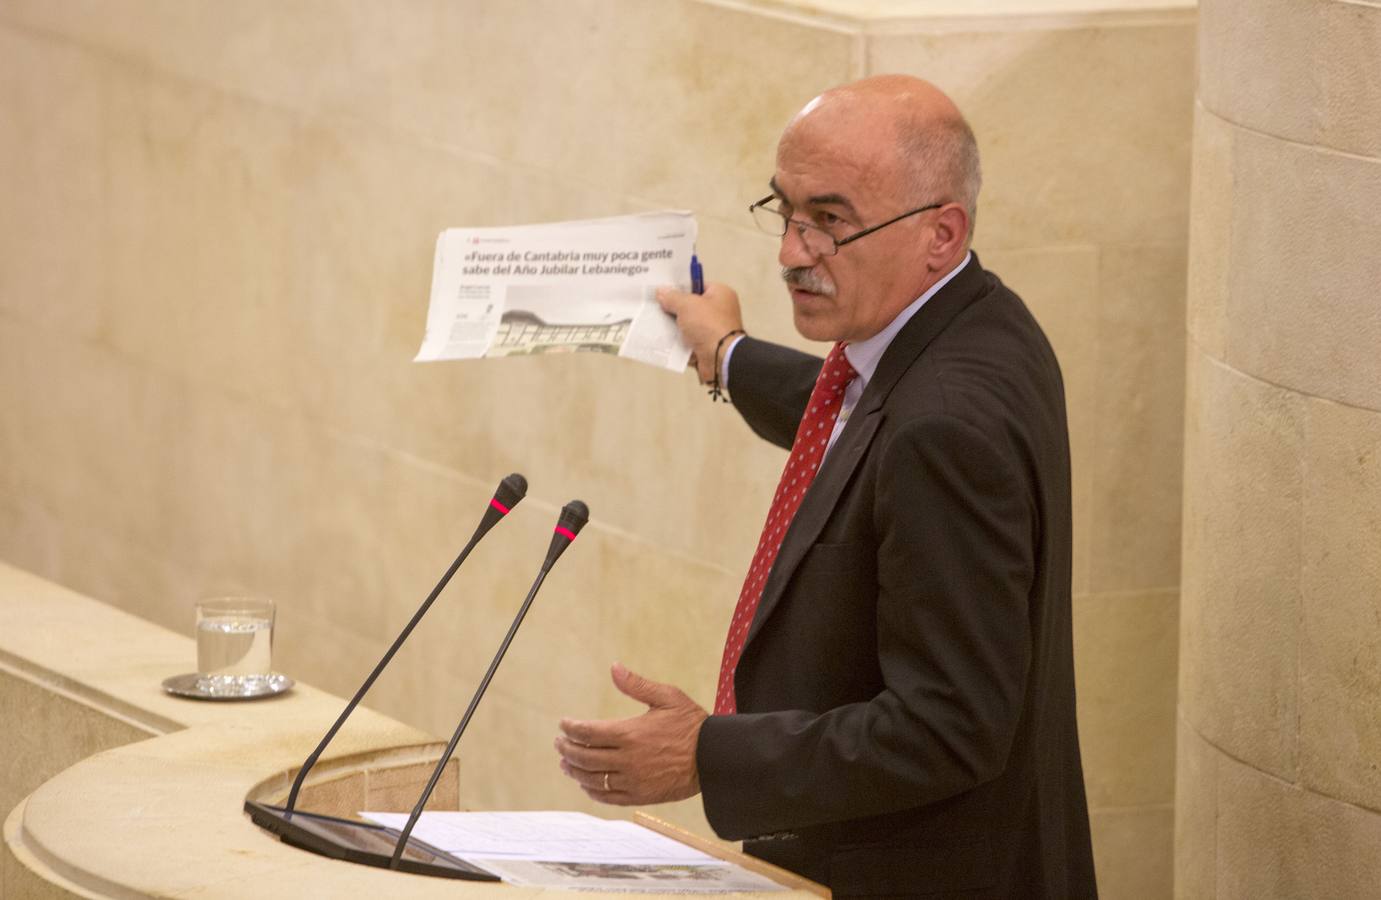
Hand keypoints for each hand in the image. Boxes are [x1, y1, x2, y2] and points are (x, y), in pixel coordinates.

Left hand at [555, 663, 707, 805]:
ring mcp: (632, 780)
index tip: (563, 724)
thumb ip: (636, 684)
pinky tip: (586, 784)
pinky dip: (592, 790)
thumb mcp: (667, 697)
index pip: (587, 732)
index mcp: (629, 733)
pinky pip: (607, 797)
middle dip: (566, 749)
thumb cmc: (692, 724)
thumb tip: (614, 667)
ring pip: (592, 778)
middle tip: (559, 743)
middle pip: (583, 757)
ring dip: (574, 771)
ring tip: (565, 764)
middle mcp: (626, 759)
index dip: (570, 728)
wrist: (714, 758)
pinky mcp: (639, 796)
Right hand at [656, 282, 743, 383]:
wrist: (720, 358)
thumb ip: (672, 297)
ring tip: (653, 322)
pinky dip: (676, 342)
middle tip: (655, 306)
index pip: (697, 285)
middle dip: (673, 308)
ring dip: (673, 326)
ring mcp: (712, 330)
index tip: (663, 288)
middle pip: (690, 306)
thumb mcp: (687, 304)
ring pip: (686, 325)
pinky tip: (660, 338)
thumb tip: (662, 292)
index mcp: (720, 294)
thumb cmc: (710, 326)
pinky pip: (686, 341)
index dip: (680, 286)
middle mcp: (719, 311)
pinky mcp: (705, 346)